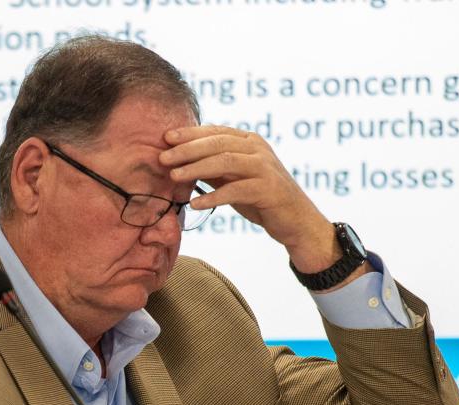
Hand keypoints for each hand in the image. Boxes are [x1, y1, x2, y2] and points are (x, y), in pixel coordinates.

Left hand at [160, 125, 342, 273]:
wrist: (295, 220)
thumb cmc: (261, 198)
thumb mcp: (234, 179)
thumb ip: (213, 168)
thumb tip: (180, 161)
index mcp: (249, 141)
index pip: (215, 132)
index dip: (190, 133)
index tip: (165, 138)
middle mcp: (258, 149)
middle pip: (217, 144)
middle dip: (187, 150)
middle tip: (162, 158)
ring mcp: (265, 168)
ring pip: (225, 162)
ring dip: (196, 169)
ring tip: (173, 177)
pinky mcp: (268, 190)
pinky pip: (236, 191)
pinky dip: (213, 196)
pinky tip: (195, 204)